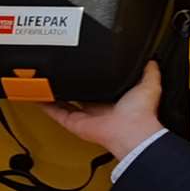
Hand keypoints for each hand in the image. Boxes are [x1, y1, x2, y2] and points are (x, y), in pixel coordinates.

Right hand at [38, 61, 165, 160]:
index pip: (98, 86)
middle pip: (78, 94)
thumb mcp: (149, 85)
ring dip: (54, 93)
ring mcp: (84, 116)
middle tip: (59, 71)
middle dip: (70, 84)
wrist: (132, 131)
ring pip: (63, 103)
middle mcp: (97, 108)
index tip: (82, 66)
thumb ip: (149, 71)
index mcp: (113, 99)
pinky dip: (45, 105)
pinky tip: (37, 94)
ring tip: (43, 79)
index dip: (90, 77)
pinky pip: (56, 113)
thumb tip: (152, 59)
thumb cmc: (140, 114)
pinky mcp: (74, 122)